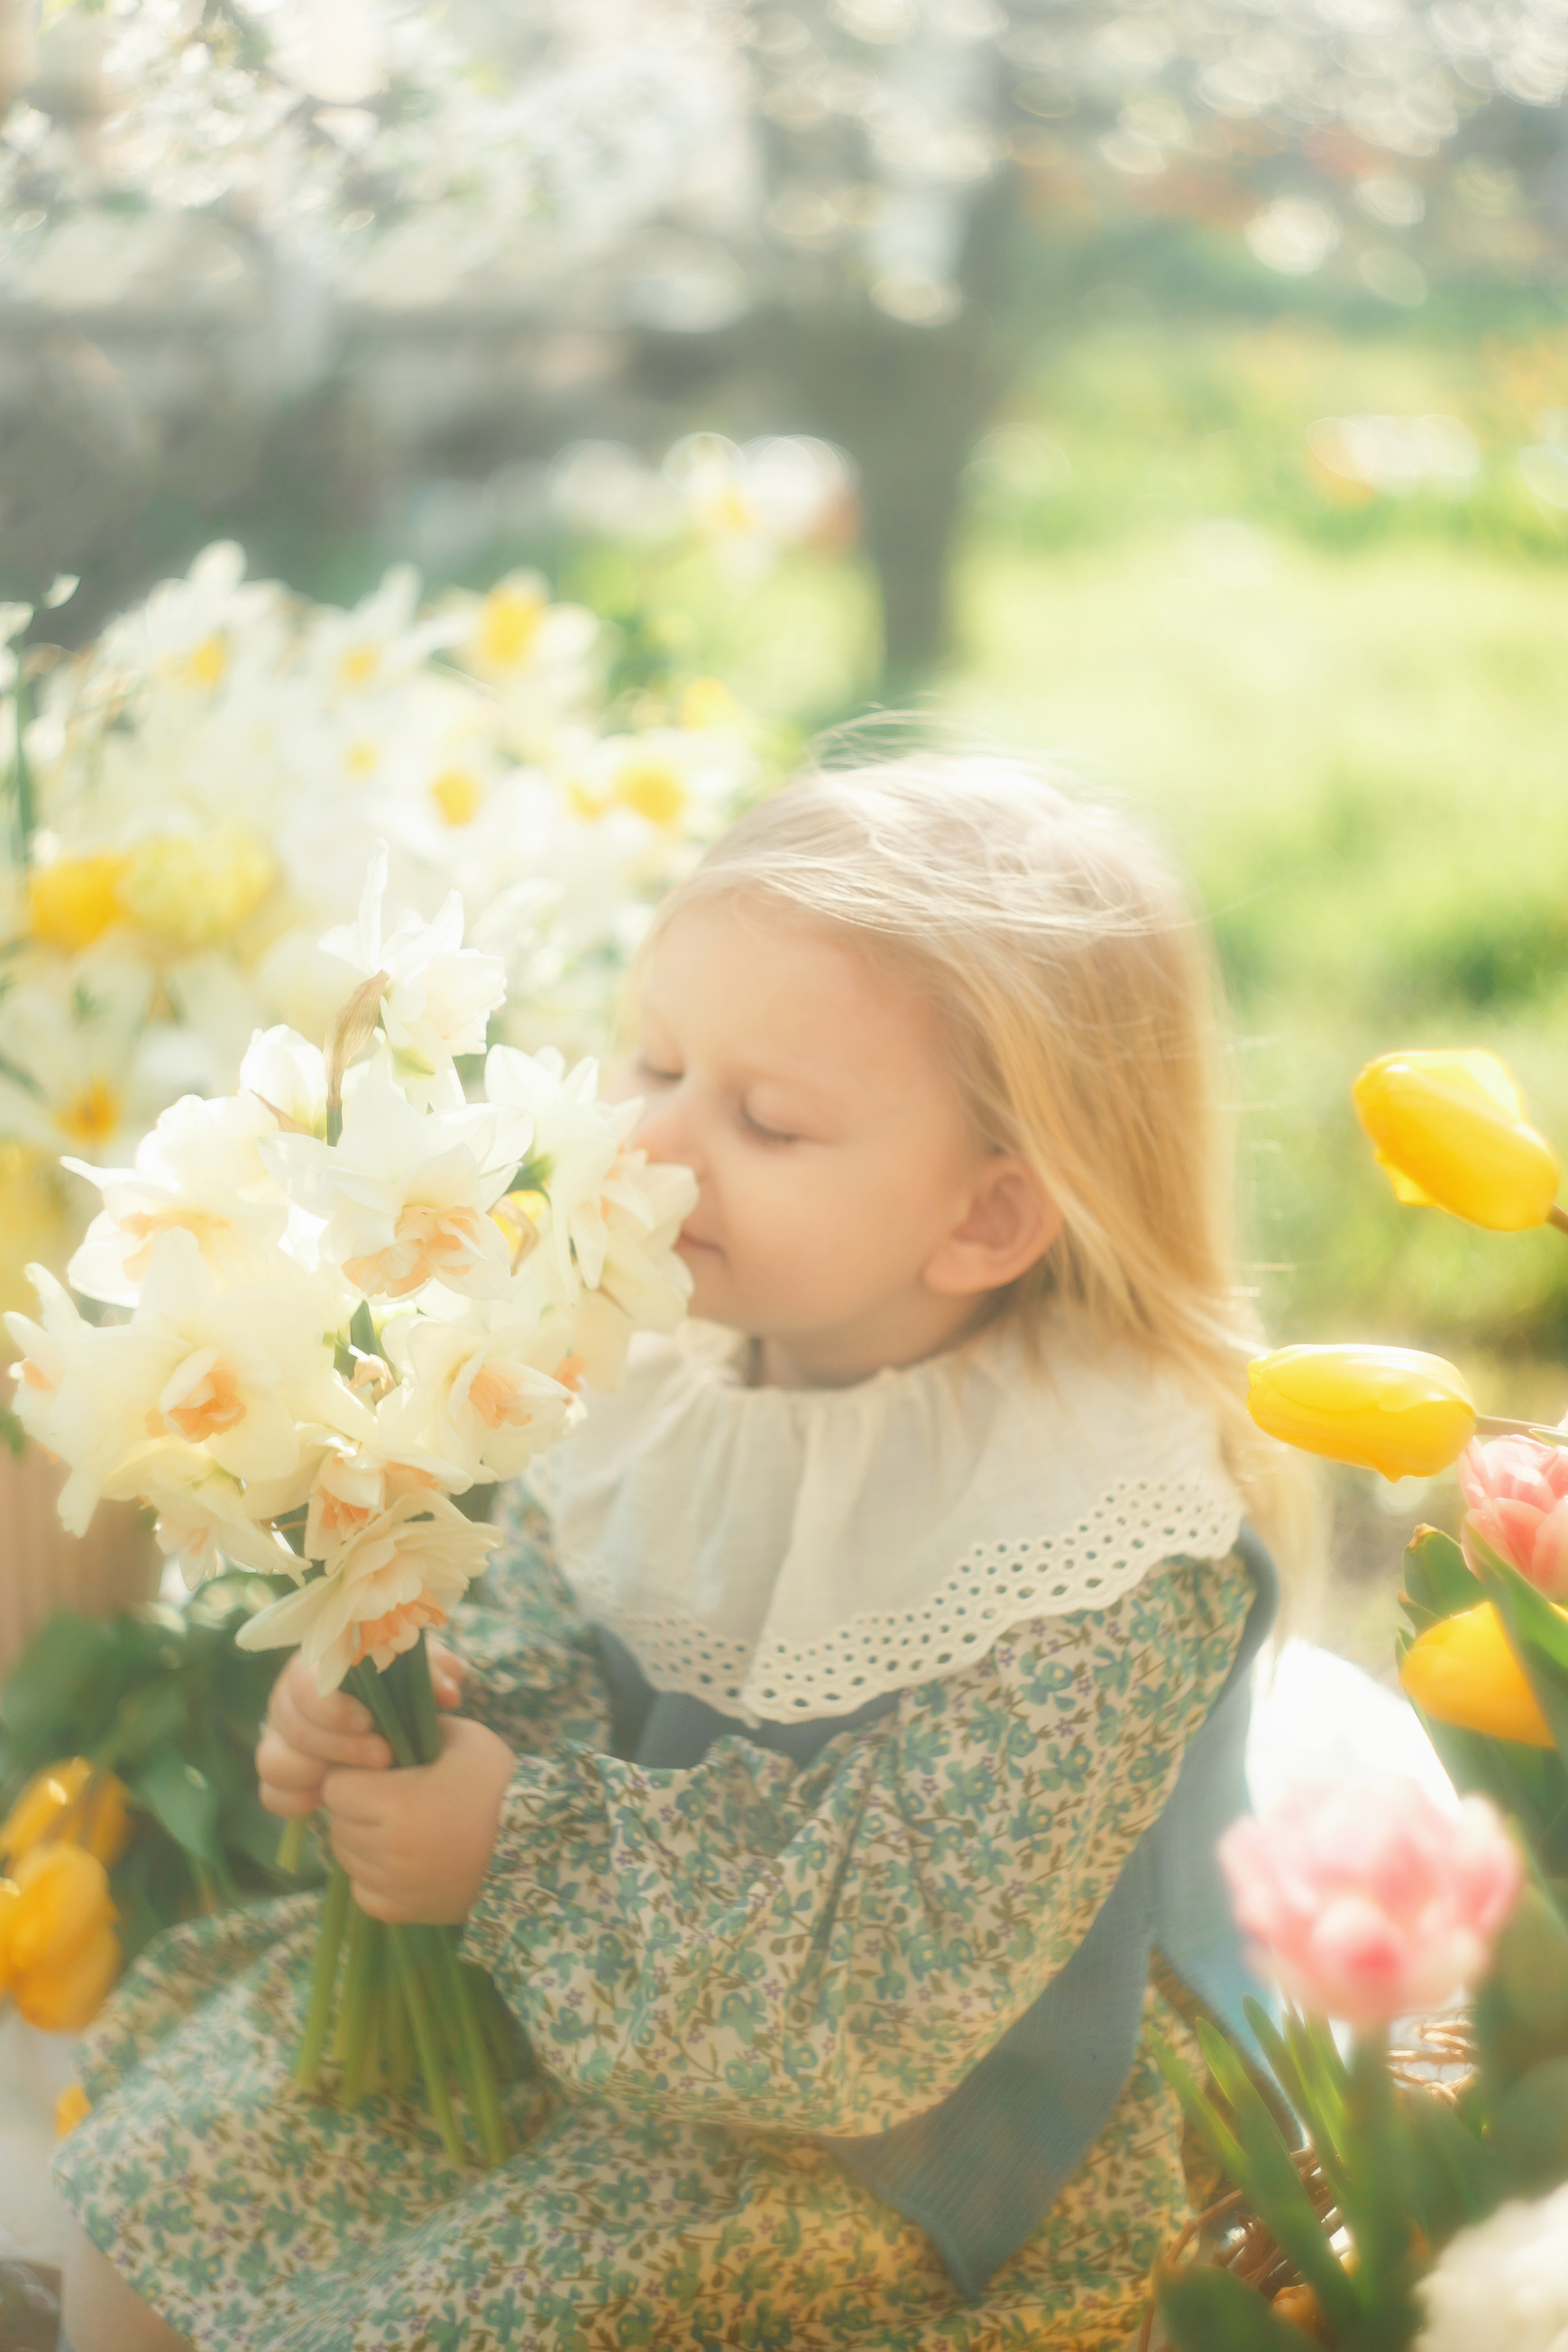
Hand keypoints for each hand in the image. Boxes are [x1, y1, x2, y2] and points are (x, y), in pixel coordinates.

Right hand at [256, 1640, 465, 1819]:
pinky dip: (295, 1801)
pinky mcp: (281, 1772)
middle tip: (382, 1758)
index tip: (370, 1723)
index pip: (304, 1682)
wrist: (393, 1717)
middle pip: (290, 1724)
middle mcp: (289, 1699)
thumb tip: (447, 1694)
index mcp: (317, 1666)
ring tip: (355, 1782)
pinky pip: (271, 1793)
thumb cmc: (402, 1684)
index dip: (331, 1708)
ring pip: (273, 1760)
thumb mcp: (421, 1669)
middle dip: (336, 1746)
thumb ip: (434, 1670)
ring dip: (314, 1774)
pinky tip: (327, 1800)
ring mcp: (280, 1737)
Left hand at [321, 1715, 515, 1925]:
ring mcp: (393, 1886)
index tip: (376, 1772)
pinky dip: (372, 1876)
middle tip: (388, 1799)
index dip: (352, 1775)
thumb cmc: (499, 1785)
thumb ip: (418, 1727)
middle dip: (356, 1807)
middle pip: (338, 1823)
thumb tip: (387, 1729)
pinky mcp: (402, 1912)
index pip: (335, 1788)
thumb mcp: (465, 1739)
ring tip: (395, 1828)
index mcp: (395, 1803)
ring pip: (347, 1858)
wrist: (536, 1846)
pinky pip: (363, 1892)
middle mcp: (386, 1850)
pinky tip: (399, 1860)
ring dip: (361, 1841)